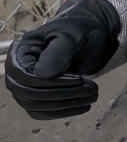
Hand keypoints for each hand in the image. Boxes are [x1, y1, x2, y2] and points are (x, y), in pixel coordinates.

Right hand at [4, 0, 120, 119]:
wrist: (87, 33)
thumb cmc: (78, 29)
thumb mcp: (72, 34)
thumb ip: (58, 51)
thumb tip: (42, 75)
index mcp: (20, 52)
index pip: (25, 77)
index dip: (52, 83)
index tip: (80, 79)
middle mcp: (17, 70)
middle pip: (28, 94)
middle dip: (62, 95)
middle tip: (93, 89)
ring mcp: (24, 85)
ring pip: (35, 106)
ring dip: (65, 105)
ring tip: (93, 95)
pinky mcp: (36, 97)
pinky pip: (42, 112)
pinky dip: (63, 112)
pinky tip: (84, 106)